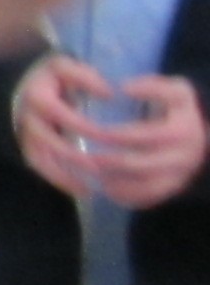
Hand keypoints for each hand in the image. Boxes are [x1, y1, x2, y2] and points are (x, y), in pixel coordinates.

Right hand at [16, 54, 120, 197]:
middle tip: (106, 168)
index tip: (113, 137)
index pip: (66, 118)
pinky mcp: (27, 148)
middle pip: (54, 144)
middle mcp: (28, 119)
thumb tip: (110, 94)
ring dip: (68, 175)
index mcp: (39, 98)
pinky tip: (83, 190)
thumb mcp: (64, 66)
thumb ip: (85, 76)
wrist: (22, 86)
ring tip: (94, 186)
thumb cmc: (50, 78)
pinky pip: (41, 169)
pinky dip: (60, 181)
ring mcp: (25, 136)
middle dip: (80, 158)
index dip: (89, 129)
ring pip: (44, 161)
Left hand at [95, 74, 209, 207]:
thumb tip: (125, 89)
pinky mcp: (173, 189)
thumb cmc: (177, 110)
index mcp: (184, 129)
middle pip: (141, 163)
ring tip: (92, 171)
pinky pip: (148, 198)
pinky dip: (126, 194)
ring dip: (115, 180)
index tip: (95, 131)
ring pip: (143, 185)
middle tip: (86, 155)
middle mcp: (186, 156)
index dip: (118, 133)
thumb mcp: (176, 90)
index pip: (146, 134)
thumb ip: (154, 86)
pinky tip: (106, 187)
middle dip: (110, 159)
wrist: (198, 136)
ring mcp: (181, 176)